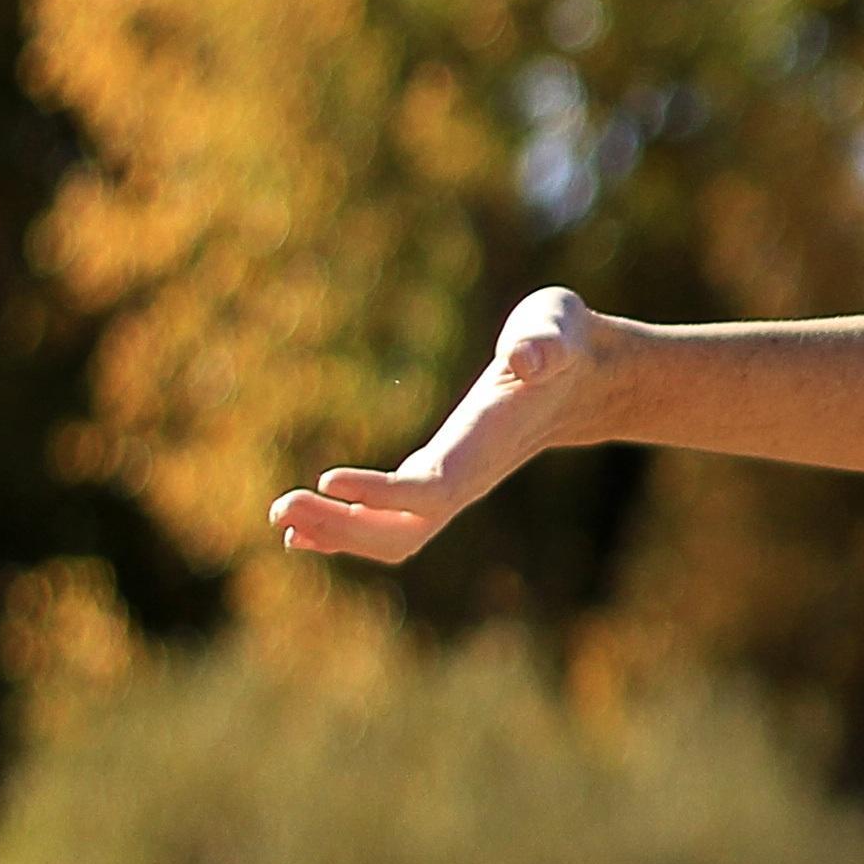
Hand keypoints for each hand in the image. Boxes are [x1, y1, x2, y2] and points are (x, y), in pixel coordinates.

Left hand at [269, 287, 614, 564]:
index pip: (434, 488)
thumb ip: (544, 342)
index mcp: (485, 445)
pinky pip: (390, 522)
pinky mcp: (438, 480)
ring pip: (394, 536)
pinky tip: (305, 524)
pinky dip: (346, 527)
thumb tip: (526, 360)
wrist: (584, 381)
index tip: (327, 478)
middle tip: (279, 507)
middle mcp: (468, 479)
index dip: (383, 492)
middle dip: (343, 527)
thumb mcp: (555, 328)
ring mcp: (453, 485)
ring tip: (282, 519)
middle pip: (405, 531)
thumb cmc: (561, 344)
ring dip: (337, 533)